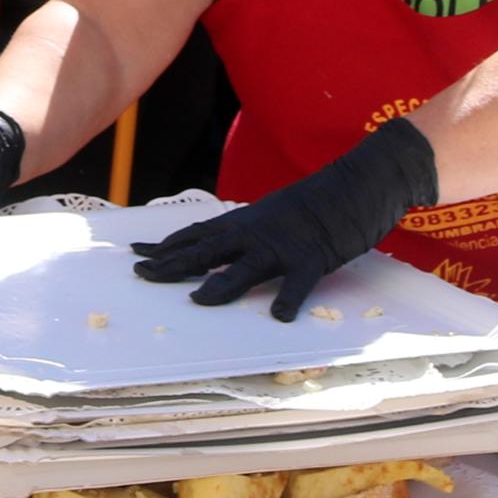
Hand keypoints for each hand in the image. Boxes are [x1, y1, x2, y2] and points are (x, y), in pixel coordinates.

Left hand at [128, 117, 440, 319]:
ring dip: (221, 284)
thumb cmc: (318, 201)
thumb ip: (249, 231)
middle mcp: (257, 231)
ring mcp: (285, 243)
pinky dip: (290, 298)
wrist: (360, 181)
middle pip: (207, 249)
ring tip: (197, 300)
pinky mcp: (315, 255)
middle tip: (141, 273)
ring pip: (246, 266)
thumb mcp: (274, 213)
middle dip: (173, 263)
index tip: (137, 254)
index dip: (167, 246)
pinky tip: (281, 316)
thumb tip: (224, 246)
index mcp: (247, 221)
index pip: (198, 234)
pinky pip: (301, 281)